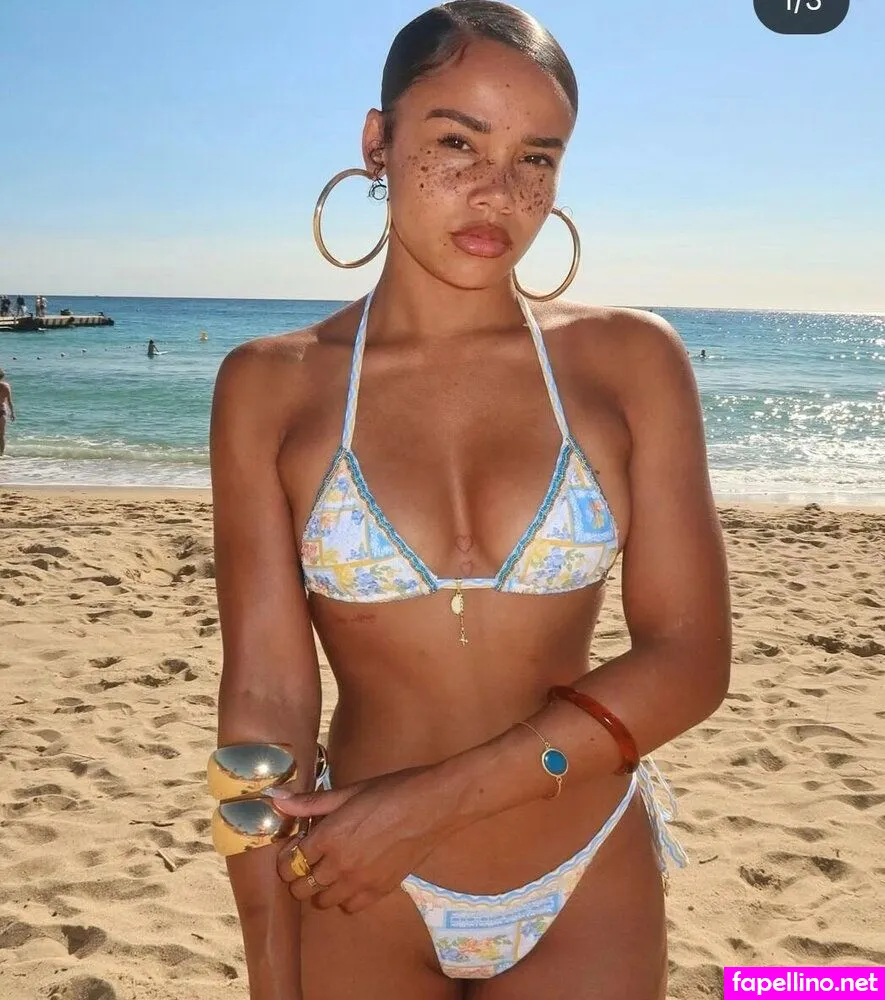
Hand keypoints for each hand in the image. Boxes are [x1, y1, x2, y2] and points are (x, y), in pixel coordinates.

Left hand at [266, 765, 454, 913]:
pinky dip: (345, 898)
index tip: (297, 844)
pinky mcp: (379, 891)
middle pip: (301, 888)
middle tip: (311, 857)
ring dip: (321, 888)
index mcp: (328, 837)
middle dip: (299, 874)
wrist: (431, 806)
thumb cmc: (391, 791)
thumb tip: (277, 801)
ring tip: (332, 867)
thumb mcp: (348, 792)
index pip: (289, 863)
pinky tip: (352, 878)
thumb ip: (310, 802)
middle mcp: (339, 865)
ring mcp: (360, 882)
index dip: (288, 855)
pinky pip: (349, 908)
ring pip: (322, 902)